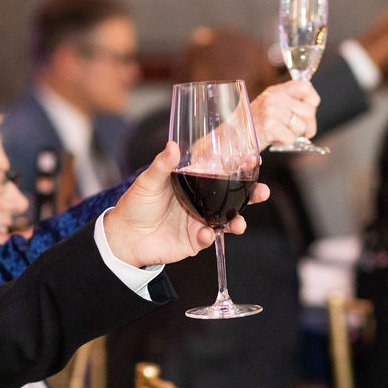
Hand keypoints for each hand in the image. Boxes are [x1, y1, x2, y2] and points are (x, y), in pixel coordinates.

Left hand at [103, 141, 269, 267]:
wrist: (124, 236)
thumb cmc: (135, 204)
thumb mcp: (148, 180)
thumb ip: (163, 165)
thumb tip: (173, 145)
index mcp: (194, 184)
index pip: (222, 175)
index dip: (239, 170)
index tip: (253, 161)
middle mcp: (201, 203)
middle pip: (233, 199)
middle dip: (252, 196)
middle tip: (263, 192)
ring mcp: (200, 222)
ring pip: (227, 221)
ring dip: (237, 221)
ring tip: (239, 223)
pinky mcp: (194, 241)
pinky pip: (208, 239)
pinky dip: (209, 236)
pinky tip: (204, 233)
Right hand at [250, 80, 319, 148]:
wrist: (232, 136)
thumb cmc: (252, 124)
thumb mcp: (269, 106)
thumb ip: (287, 103)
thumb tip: (311, 110)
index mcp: (276, 91)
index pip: (304, 86)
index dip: (313, 99)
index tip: (311, 109)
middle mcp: (274, 98)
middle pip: (308, 111)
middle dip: (309, 126)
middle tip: (302, 133)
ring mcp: (272, 111)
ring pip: (301, 126)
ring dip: (294, 135)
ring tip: (280, 134)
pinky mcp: (270, 126)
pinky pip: (290, 138)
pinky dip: (284, 142)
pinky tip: (273, 139)